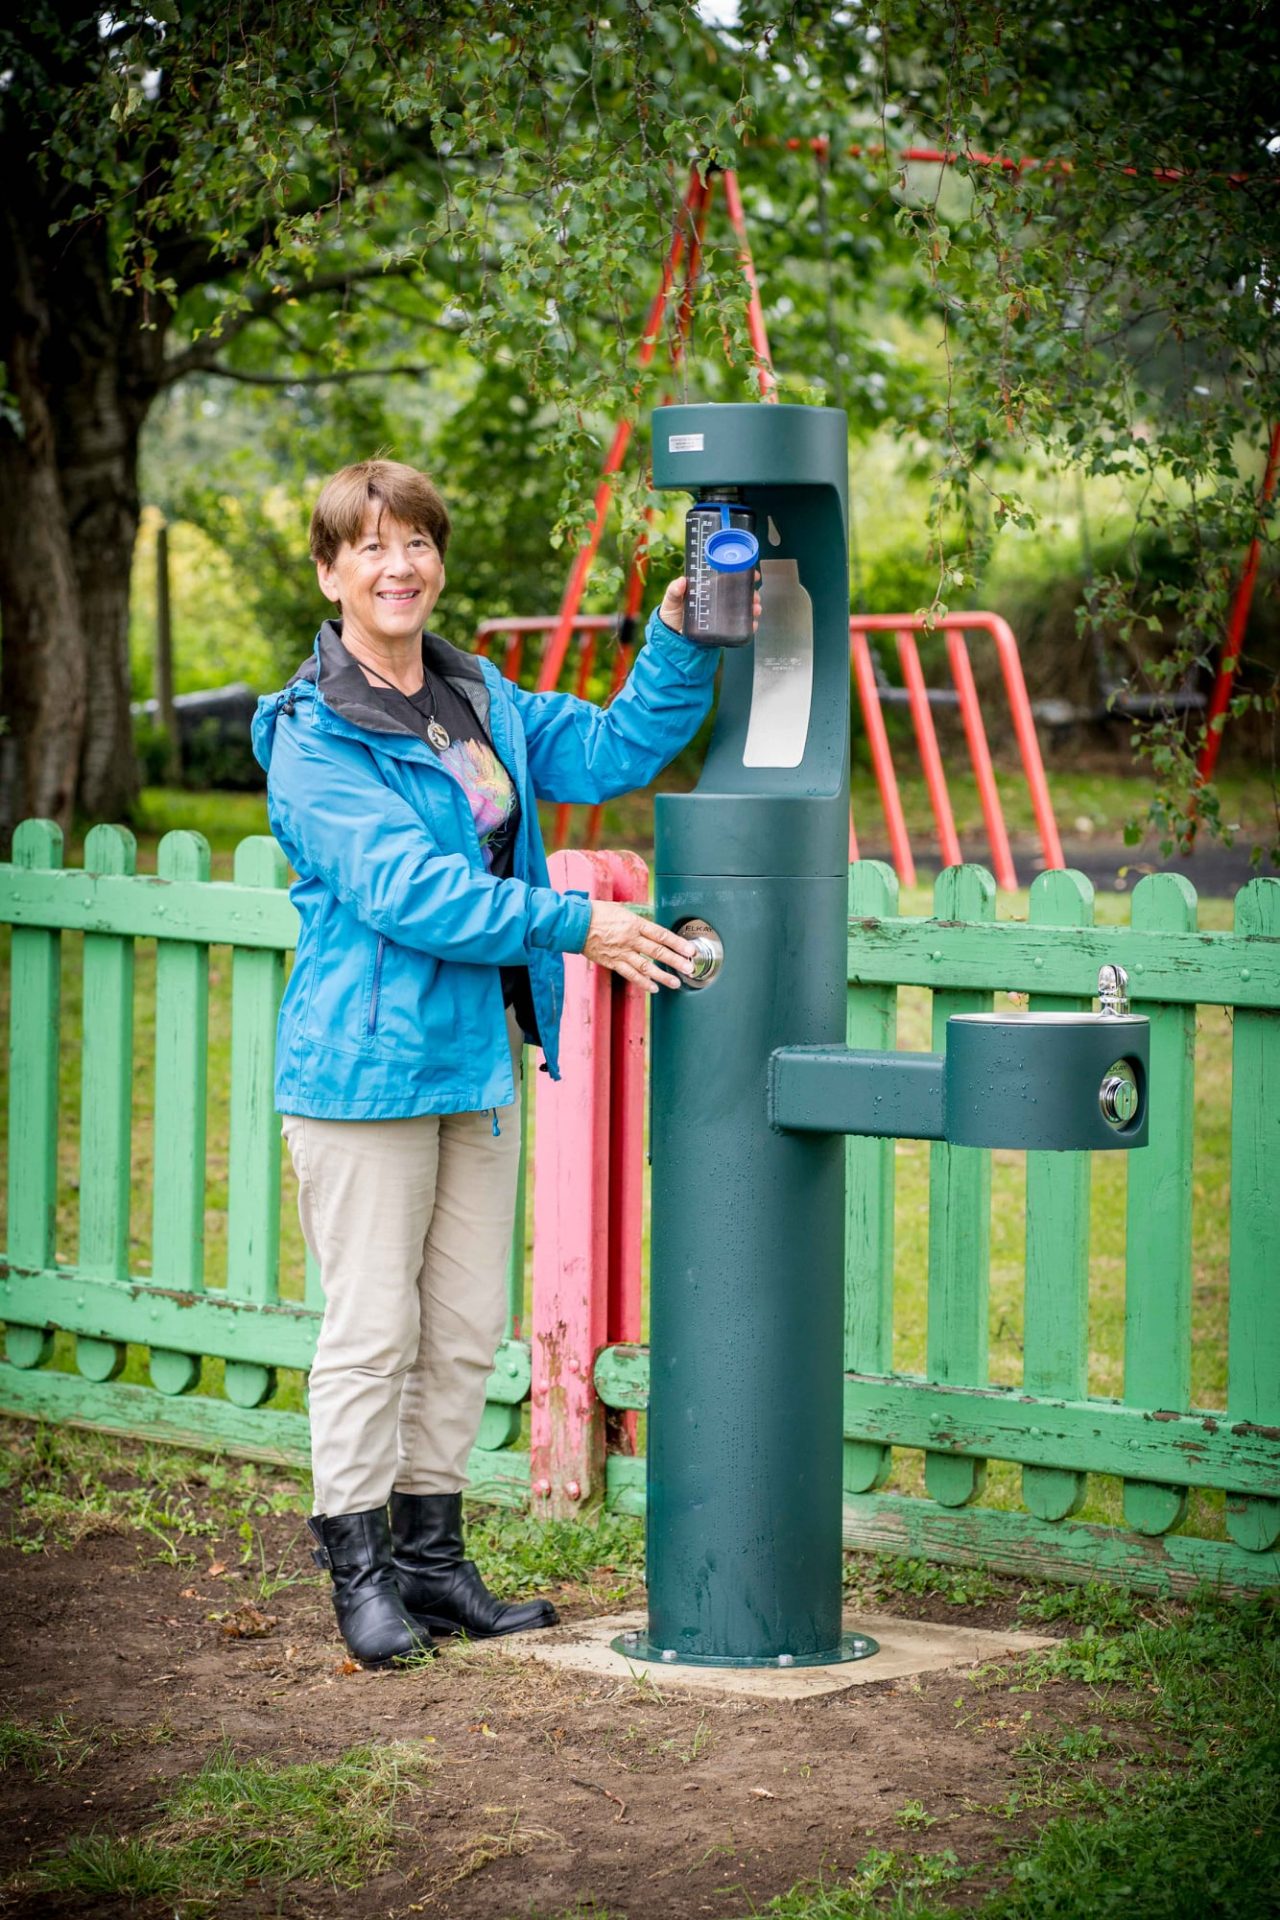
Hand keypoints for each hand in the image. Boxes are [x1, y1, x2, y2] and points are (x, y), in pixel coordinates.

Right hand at [581, 900, 696, 993]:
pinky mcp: (612, 962)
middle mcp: (630, 939)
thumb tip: (650, 925)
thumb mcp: (620, 909)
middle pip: (658, 952)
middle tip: (690, 968)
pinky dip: (643, 982)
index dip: (677, 943)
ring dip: (663, 976)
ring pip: (646, 967)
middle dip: (676, 961)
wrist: (574, 923)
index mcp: (634, 923)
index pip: (661, 934)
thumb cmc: (596, 912)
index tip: (690, 950)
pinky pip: (630, 974)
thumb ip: (636, 920)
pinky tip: (654, 988)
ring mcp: (621, 952)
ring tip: (676, 982)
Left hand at [657, 574, 763, 634]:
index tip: (751, 573)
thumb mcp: (671, 602)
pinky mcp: (723, 630)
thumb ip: (674, 592)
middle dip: (751, 593)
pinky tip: (753, 624)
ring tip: (755, 609)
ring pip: (742, 609)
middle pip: (739, 594)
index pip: (726, 579)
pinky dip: (749, 625)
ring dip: (752, 608)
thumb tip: (681, 582)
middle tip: (755, 596)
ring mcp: (721, 616)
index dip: (740, 574)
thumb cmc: (671, 618)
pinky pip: (739, 627)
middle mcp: (717, 602)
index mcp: (707, 590)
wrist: (672, 641)